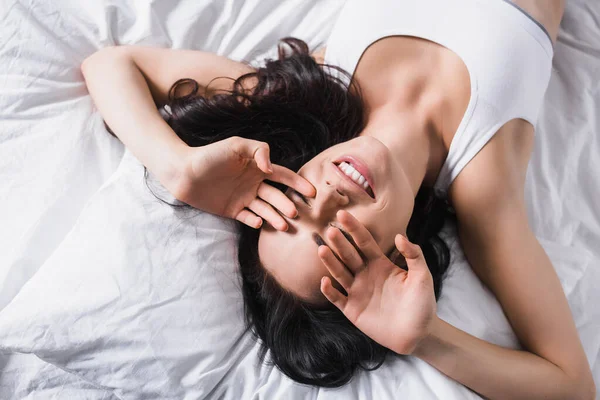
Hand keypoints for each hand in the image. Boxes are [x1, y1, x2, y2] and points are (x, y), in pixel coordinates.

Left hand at [176, 136, 314, 230]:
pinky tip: (258, 223)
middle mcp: (253, 183)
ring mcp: (243, 198)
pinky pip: (247, 218)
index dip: (298, 183)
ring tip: (284, 225)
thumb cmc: (209, 155)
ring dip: (275, 217)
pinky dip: (255, 221)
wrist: (183, 172)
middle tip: (295, 213)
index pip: (283, 176)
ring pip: (265, 209)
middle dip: (287, 205)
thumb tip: (270, 168)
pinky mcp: (232, 210)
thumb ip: (258, 151)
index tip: (312, 192)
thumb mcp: (236, 145)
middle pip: (276, 196)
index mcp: (257, 168)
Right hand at [318, 210, 436, 354]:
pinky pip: (337, 298)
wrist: (419, 334)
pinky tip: (325, 280)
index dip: (354, 228)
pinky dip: (330, 291)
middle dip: (340, 243)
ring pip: (340, 273)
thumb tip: (400, 236)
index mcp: (380, 264)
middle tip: (330, 230)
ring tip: (322, 250)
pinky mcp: (352, 310)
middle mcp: (366, 275)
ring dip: (331, 262)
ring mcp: (357, 292)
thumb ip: (414, 255)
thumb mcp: (422, 276)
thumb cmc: (423, 304)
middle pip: (349, 255)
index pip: (364, 242)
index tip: (342, 213)